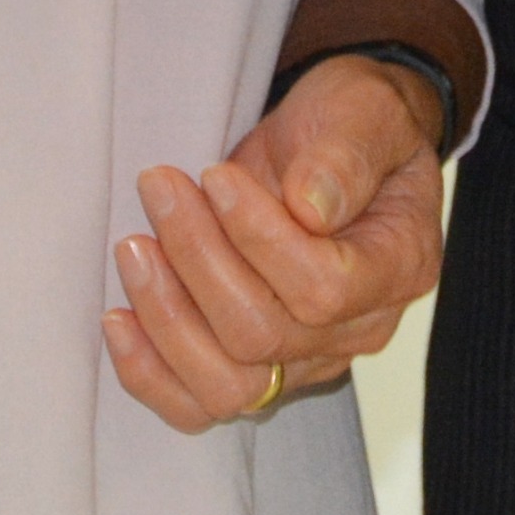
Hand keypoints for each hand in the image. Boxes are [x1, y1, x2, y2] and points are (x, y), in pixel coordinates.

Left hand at [105, 56, 446, 432]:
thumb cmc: (351, 125)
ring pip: (228, 385)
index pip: (324, 288)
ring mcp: (305, 359)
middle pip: (262, 335)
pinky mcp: (256, 368)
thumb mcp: (364, 111)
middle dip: (196, 260)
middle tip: (159, 188)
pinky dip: (149, 373)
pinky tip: (117, 320)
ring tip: (134, 247)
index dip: (258, 239)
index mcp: (397, 266)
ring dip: (166, 316)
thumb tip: (312, 206)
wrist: (328, 144)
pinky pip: (200, 403)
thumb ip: (347, 154)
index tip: (214, 175)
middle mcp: (357, 329)